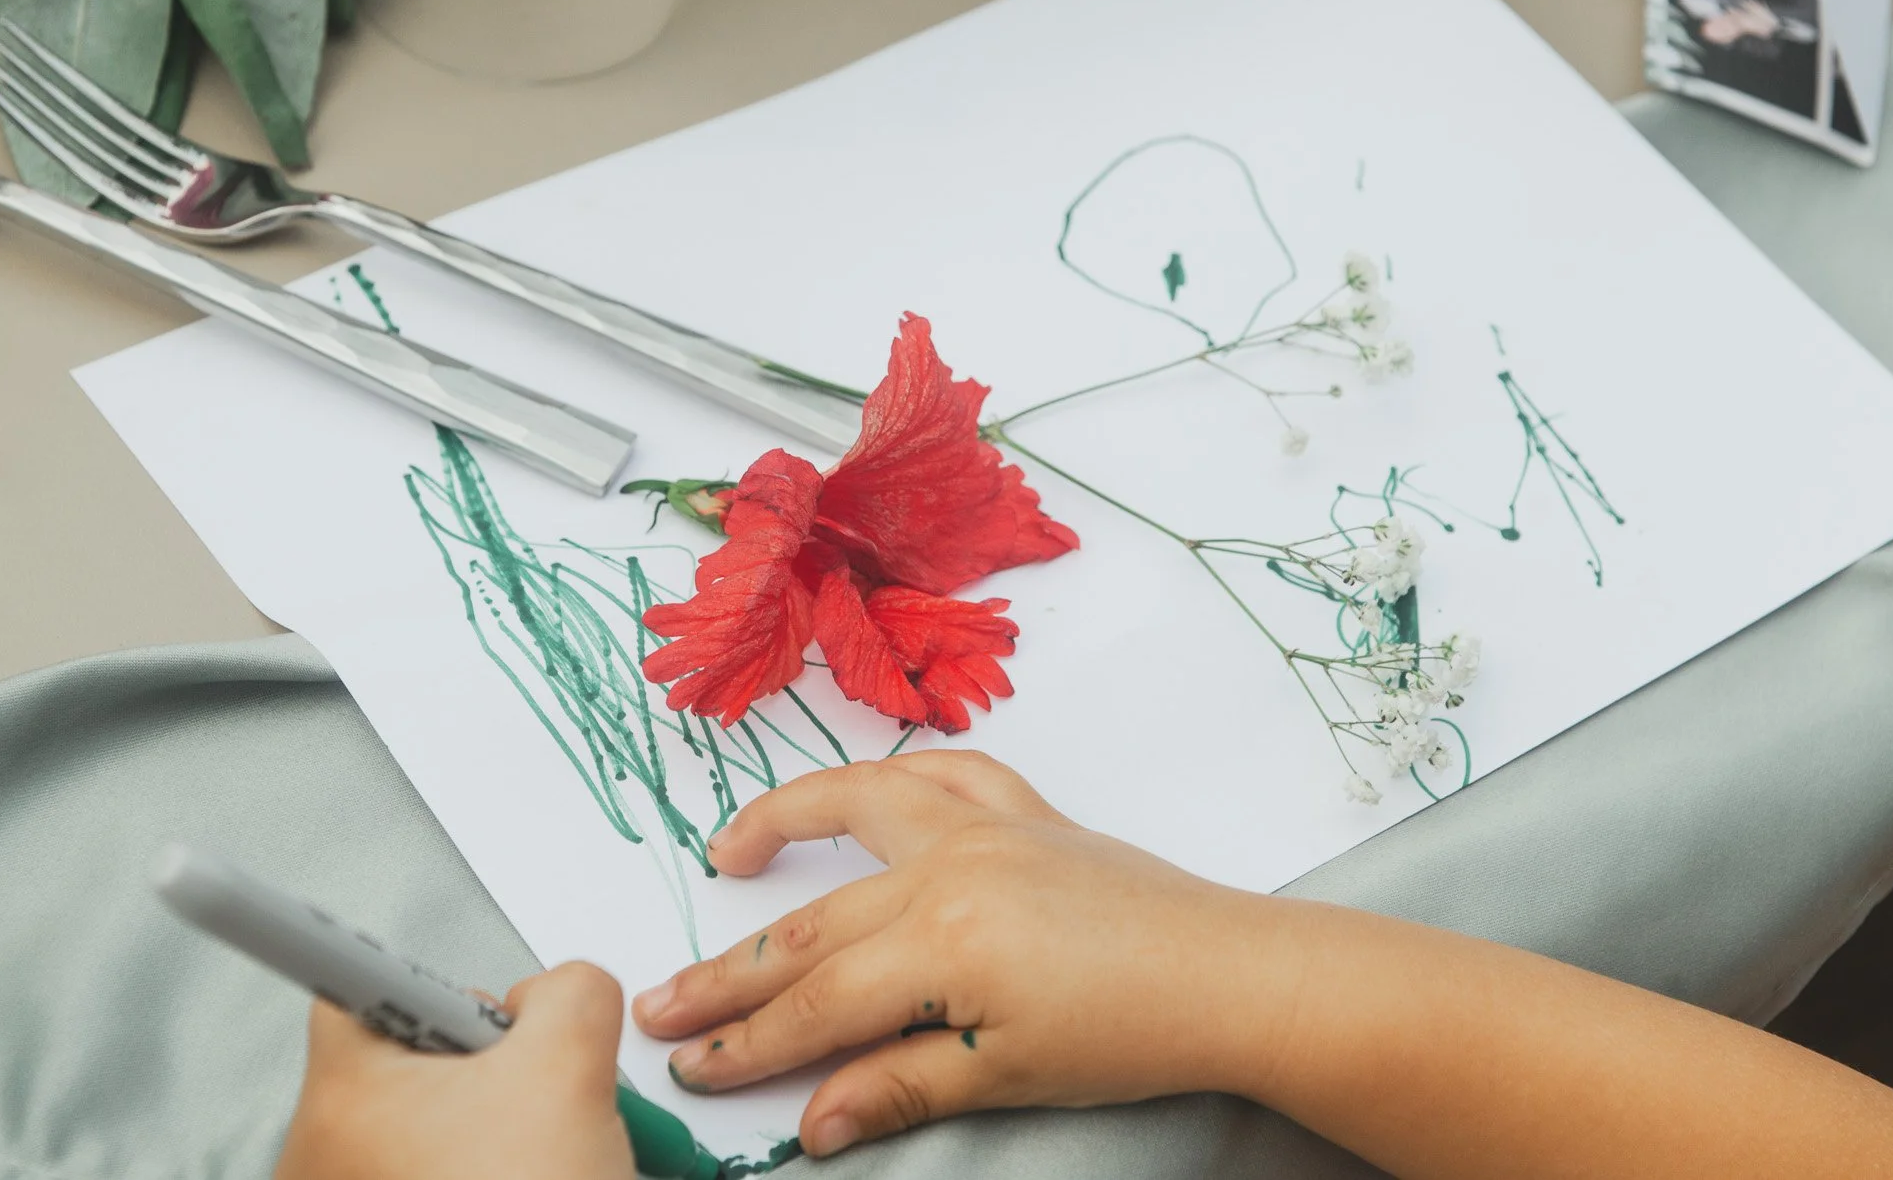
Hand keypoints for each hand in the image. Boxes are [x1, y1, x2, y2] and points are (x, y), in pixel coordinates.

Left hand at [275, 962, 636, 1179]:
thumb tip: (552, 995)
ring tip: (544, 1155)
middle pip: (406, 1056)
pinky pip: (434, 1176)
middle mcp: (321, 1157)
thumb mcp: (572, 1067)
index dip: (397, 960)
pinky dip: (488, 1172)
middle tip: (534, 1083)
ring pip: (428, 1126)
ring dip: (494, 1122)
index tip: (348, 934)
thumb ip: (568, 992)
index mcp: (346, 1094)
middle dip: (482, 1057)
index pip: (342, 983)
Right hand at [629, 752, 1291, 1157]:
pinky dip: (892, 775)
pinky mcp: (1024, 810)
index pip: (816, 1004)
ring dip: (786, 826)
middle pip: (816, 926)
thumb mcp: (1004, 1075)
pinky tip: (859, 792)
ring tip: (729, 852)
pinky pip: (942, 771)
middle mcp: (950, 866)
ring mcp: (985, 826)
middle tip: (664, 1003)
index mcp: (943, 943)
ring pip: (859, 817)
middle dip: (734, 974)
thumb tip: (810, 1121)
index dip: (746, 1042)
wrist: (1228, 976)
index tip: (689, 1066)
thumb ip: (898, 1086)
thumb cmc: (1131, 1033)